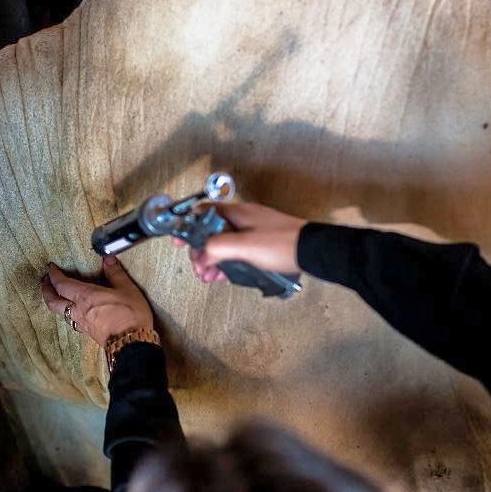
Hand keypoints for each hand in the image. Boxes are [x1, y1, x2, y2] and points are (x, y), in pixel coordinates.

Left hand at [41, 257, 153, 346]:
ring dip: (55, 302)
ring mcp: (82, 323)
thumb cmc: (130, 315)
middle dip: (46, 290)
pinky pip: (72, 321)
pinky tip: (74, 311)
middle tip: (45, 281)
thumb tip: (108, 258)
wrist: (132, 344)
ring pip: (60, 313)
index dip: (53, 275)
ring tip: (57, 295)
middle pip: (53, 302)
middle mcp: (79, 310)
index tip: (50, 267)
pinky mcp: (88, 333)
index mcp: (85, 296)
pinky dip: (67, 313)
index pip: (61, 284)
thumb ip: (115, 273)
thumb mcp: (127, 289)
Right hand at [173, 202, 306, 281]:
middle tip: (200, 270)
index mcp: (236, 213)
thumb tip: (201, 255)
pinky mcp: (261, 244)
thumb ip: (216, 247)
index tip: (177, 242)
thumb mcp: (243, 246)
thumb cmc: (279, 245)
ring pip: (223, 244)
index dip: (186, 226)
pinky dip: (227, 263)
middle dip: (200, 251)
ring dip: (212, 261)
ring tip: (210, 279)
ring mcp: (252, 231)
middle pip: (210, 232)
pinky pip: (236, 252)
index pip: (201, 213)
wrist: (313, 251)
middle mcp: (242, 219)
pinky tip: (224, 277)